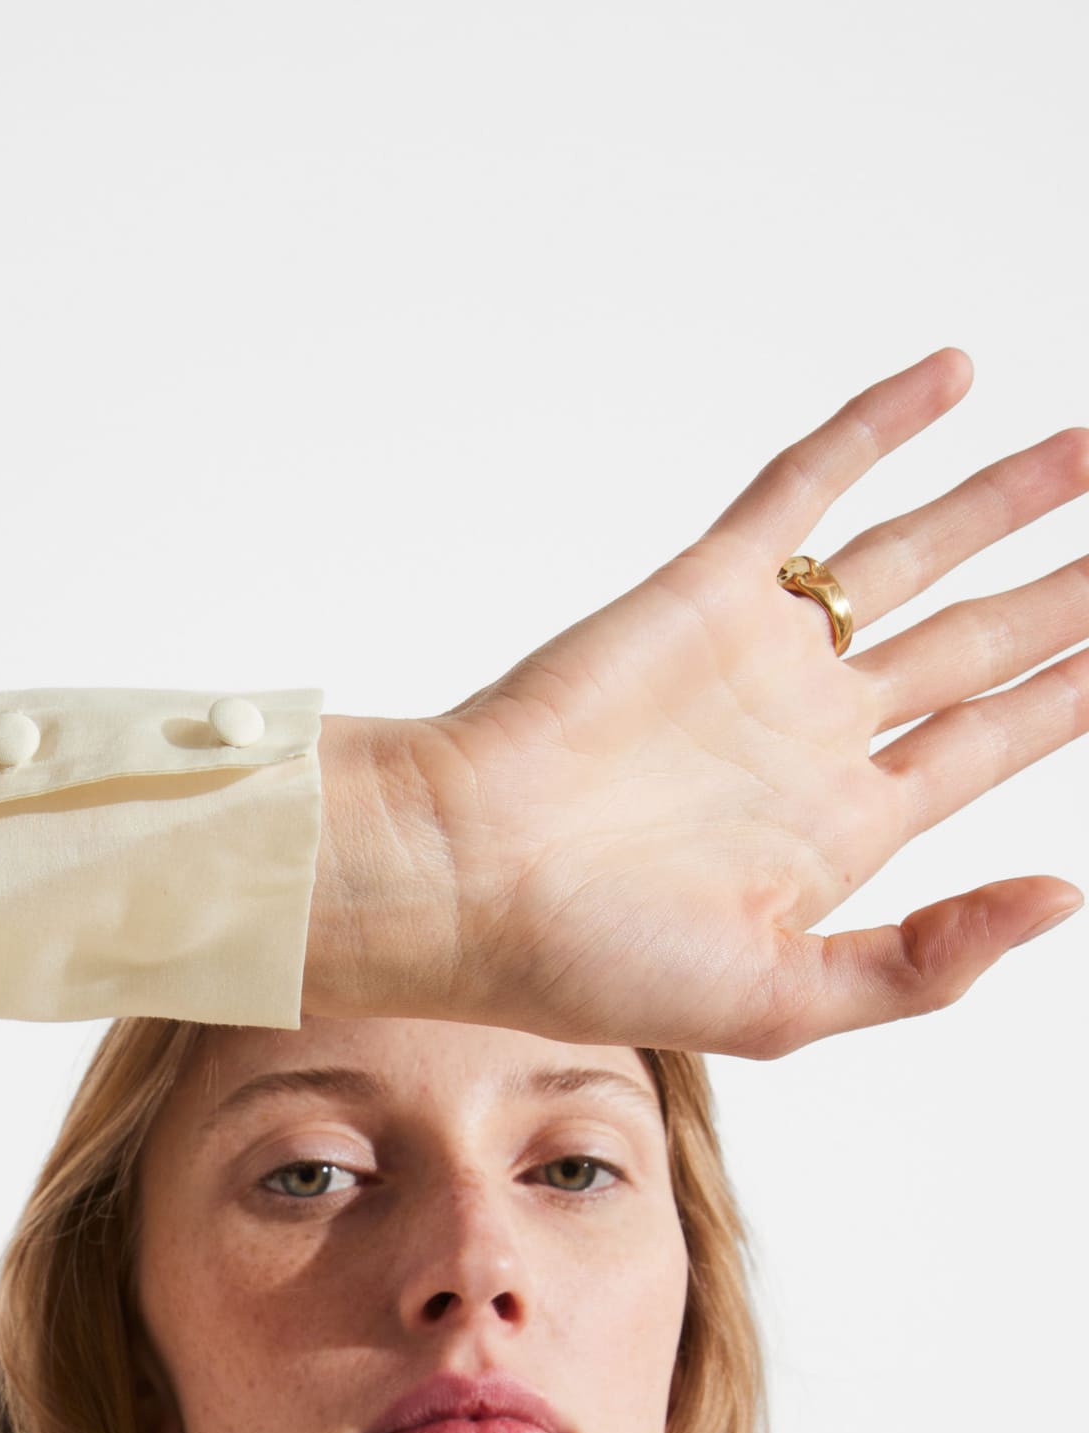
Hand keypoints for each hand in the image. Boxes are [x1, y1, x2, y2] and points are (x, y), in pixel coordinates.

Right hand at [304, 348, 1088, 1056]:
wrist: (458, 876)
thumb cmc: (589, 961)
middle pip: (979, 641)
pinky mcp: (706, 589)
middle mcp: (814, 735)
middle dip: (1070, 593)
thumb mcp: (783, 1003)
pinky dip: (877, 428)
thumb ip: (928, 961)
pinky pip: (807, 488)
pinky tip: (954, 377)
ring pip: (916, 553)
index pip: (996, 740)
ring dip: (1003, 498)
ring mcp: (763, 655)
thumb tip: (1065, 896)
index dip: (1081, 693)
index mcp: (843, 832)